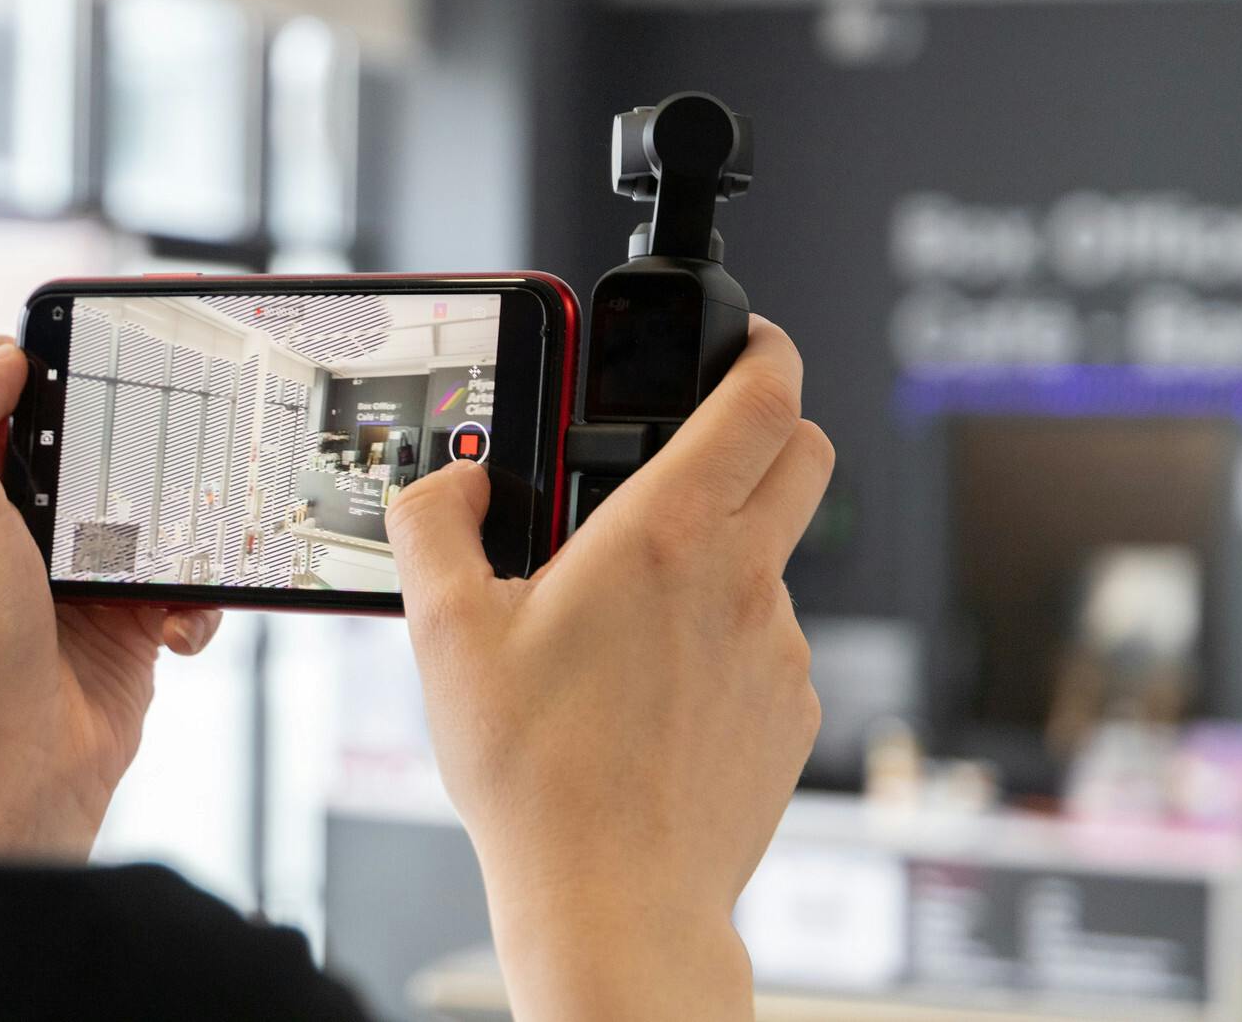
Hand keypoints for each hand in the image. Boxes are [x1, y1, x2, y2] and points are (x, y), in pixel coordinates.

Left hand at [0, 337, 221, 859]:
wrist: (14, 771)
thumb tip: (0, 351)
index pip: (13, 406)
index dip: (57, 370)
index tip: (113, 344)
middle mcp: (20, 539)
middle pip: (97, 457)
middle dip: (144, 449)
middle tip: (185, 433)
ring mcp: (78, 587)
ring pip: (154, 520)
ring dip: (185, 529)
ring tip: (195, 539)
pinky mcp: (127, 633)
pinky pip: (184, 590)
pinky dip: (197, 602)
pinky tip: (177, 624)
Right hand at [387, 317, 831, 1020]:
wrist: (613, 901)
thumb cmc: (535, 777)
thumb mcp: (445, 633)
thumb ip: (436, 526)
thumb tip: (453, 482)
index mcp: (662, 537)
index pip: (763, 398)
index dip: (764, 348)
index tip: (744, 340)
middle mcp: (740, 580)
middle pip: (806, 454)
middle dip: (768, 425)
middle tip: (701, 443)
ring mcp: (780, 648)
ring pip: (778, 555)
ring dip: (728, 549)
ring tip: (634, 615)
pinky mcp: (791, 711)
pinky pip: (771, 639)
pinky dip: (729, 635)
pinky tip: (658, 689)